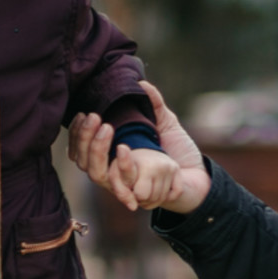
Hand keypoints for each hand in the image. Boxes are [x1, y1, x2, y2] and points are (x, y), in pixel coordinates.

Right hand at [70, 80, 209, 214]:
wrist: (200, 176)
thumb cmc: (179, 152)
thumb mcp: (166, 123)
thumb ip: (153, 104)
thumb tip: (142, 82)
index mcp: (111, 159)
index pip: (80, 149)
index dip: (77, 133)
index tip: (83, 113)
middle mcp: (113, 174)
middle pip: (82, 161)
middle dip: (83, 137)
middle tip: (93, 116)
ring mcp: (124, 187)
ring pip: (96, 174)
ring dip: (96, 149)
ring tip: (107, 127)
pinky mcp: (139, 195)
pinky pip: (121, 187)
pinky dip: (120, 167)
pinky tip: (122, 148)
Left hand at [114, 142, 182, 209]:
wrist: (145, 156)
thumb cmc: (129, 171)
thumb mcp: (118, 179)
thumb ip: (121, 194)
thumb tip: (133, 207)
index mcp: (129, 162)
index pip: (126, 166)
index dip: (123, 159)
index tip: (121, 148)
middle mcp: (150, 162)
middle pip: (144, 197)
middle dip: (139, 198)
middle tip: (137, 189)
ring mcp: (165, 165)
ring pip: (159, 199)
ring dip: (151, 200)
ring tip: (147, 188)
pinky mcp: (175, 168)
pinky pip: (174, 195)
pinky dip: (167, 198)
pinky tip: (159, 188)